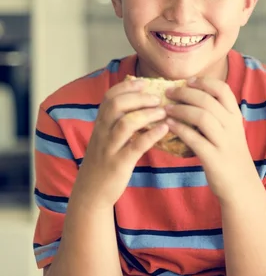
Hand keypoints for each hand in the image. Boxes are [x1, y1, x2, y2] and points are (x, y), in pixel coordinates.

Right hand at [71, 79, 168, 208]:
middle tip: (157, 98)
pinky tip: (164, 128)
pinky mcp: (119, 163)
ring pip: (125, 124)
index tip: (143, 82)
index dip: (126, 87)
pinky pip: (136, 146)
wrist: (91, 193)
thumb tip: (141, 103)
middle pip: (115, 105)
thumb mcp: (106, 138)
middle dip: (138, 97)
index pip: (108, 97)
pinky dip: (151, 135)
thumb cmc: (105, 161)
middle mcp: (102, 133)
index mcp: (100, 124)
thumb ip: (118, 121)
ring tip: (163, 111)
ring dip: (146, 114)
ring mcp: (110, 148)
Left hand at [164, 77, 257, 201]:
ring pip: (201, 116)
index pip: (223, 89)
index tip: (188, 81)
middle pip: (207, 100)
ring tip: (166, 108)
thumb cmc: (230, 155)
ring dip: (180, 109)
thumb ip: (217, 115)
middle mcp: (232, 126)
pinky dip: (179, 129)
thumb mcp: (230, 131)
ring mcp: (224, 142)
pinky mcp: (214, 158)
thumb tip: (191, 97)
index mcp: (235, 116)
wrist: (241, 185)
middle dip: (185, 93)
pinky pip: (194, 139)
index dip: (204, 82)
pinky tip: (168, 126)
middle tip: (168, 92)